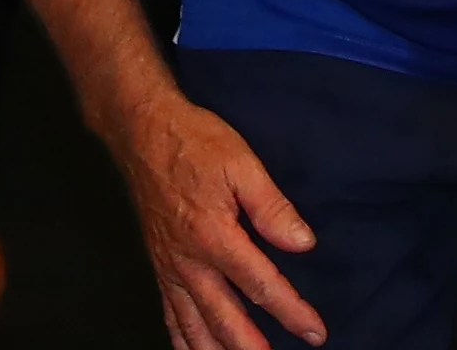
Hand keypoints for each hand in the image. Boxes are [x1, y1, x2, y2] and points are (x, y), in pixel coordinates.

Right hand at [106, 88, 322, 349]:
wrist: (141, 130)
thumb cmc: (193, 142)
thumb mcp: (240, 162)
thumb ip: (271, 207)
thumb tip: (303, 243)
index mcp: (215, 236)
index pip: (260, 285)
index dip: (291, 311)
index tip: (315, 333)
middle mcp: (190, 261)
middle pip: (225, 319)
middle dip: (254, 348)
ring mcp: (171, 267)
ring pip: (194, 325)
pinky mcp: (159, 265)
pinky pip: (169, 313)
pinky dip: (182, 339)